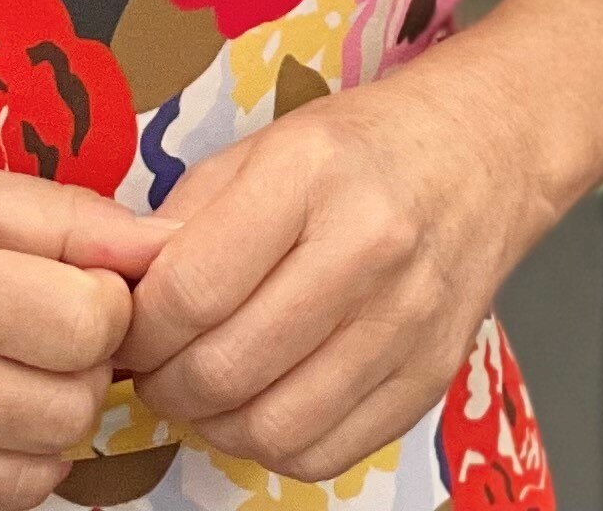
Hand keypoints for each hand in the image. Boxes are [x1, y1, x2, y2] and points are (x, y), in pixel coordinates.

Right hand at [0, 153, 172, 510]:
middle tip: (44, 331)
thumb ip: (66, 216)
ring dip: (42, 428)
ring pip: (33, 478)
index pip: (87, 326)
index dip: (107, 303)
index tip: (79, 285)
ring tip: (4, 372)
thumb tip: (169, 249)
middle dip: (81, 369)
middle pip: (69, 411)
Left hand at [118, 70, 540, 480]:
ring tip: (204, 387)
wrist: (481, 152)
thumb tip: (121, 302)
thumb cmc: (358, 148)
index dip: (137, 328)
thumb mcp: (261, 148)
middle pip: (226, 368)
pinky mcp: (431, 375)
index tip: (126, 327)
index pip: (191, 289)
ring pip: (272, 428)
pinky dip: (274, 444)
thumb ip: (184, 221)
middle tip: (154, 366)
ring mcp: (409, 320)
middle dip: (165, 383)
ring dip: (214, 423)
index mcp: (311, 173)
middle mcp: (368, 247)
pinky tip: (263, 402)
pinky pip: (326, 454)